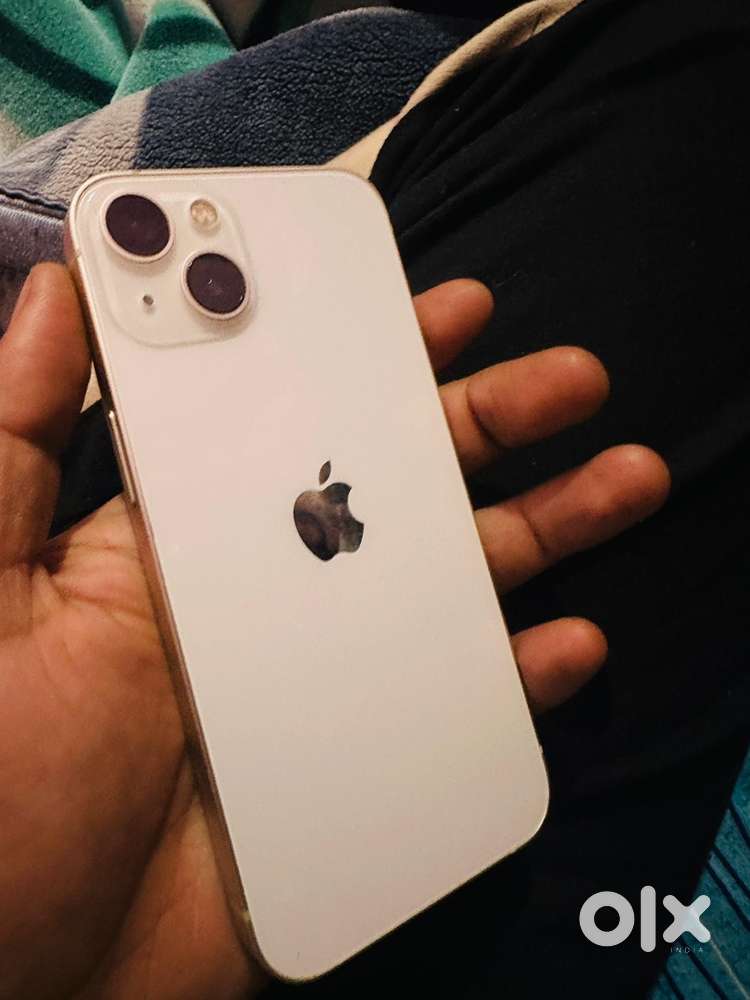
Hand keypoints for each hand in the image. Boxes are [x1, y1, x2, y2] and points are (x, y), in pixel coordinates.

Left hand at [0, 265, 667, 998]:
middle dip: (489, 425)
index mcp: (189, 538)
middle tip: (567, 377)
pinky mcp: (361, 764)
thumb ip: (16, 435)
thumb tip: (53, 286)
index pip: (298, 421)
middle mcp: (271, 594)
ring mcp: (324, 677)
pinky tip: (570, 639)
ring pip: (452, 584)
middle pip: (399, 489)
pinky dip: (520, 677)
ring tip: (622, 473)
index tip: (443, 309)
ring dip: (543, 528)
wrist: (35, 979)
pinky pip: (460, 709)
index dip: (370, 357)